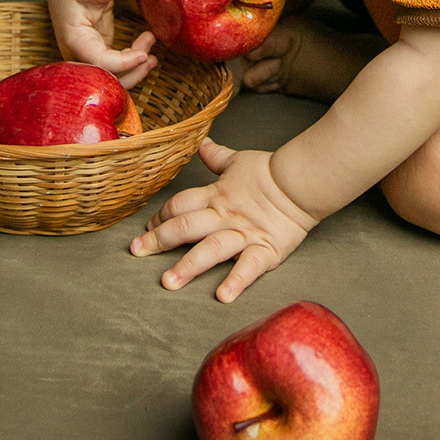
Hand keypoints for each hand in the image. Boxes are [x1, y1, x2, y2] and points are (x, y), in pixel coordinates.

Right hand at [48, 0, 156, 89]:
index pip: (98, 61)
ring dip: (135, 71)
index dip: (122, 63)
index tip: (143, 55)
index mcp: (75, 40)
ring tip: (153, 55)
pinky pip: (116, 70)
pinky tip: (145, 49)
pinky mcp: (99, 57)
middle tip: (150, 54)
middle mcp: (79, 56)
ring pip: (112, 79)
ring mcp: (88, 59)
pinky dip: (132, 64)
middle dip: (131, 71)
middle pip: (105, 78)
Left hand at [129, 138, 316, 301]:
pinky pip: (248, 267)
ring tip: (169, 282)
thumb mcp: (238, 162)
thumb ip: (217, 157)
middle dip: (159, 240)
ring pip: (210, 249)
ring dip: (188, 266)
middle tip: (138, 252)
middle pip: (186, 227)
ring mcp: (244, 234)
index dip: (161, 216)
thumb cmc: (269, 172)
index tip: (147, 228)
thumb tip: (201, 144)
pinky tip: (223, 295)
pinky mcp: (265, 250)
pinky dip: (236, 281)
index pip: (180, 206)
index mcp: (216, 196)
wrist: (301, 182)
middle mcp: (224, 216)